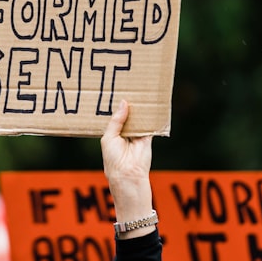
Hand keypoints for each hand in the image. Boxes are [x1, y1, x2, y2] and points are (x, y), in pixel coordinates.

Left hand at [101, 100, 154, 235]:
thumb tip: (124, 102)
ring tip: (140, 90)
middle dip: (129, 103)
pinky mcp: (148, 136)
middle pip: (129, 114)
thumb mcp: (109, 136)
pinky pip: (150, 123)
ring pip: (139, 117)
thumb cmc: (113, 158)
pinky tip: (151, 101)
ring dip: (140, 107)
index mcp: (114, 132)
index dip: (116, 105)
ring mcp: (137, 133)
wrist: (128, 174)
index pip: (116, 115)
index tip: (115, 90)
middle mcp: (126, 131)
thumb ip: (117, 120)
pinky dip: (152, 114)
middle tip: (130, 86)